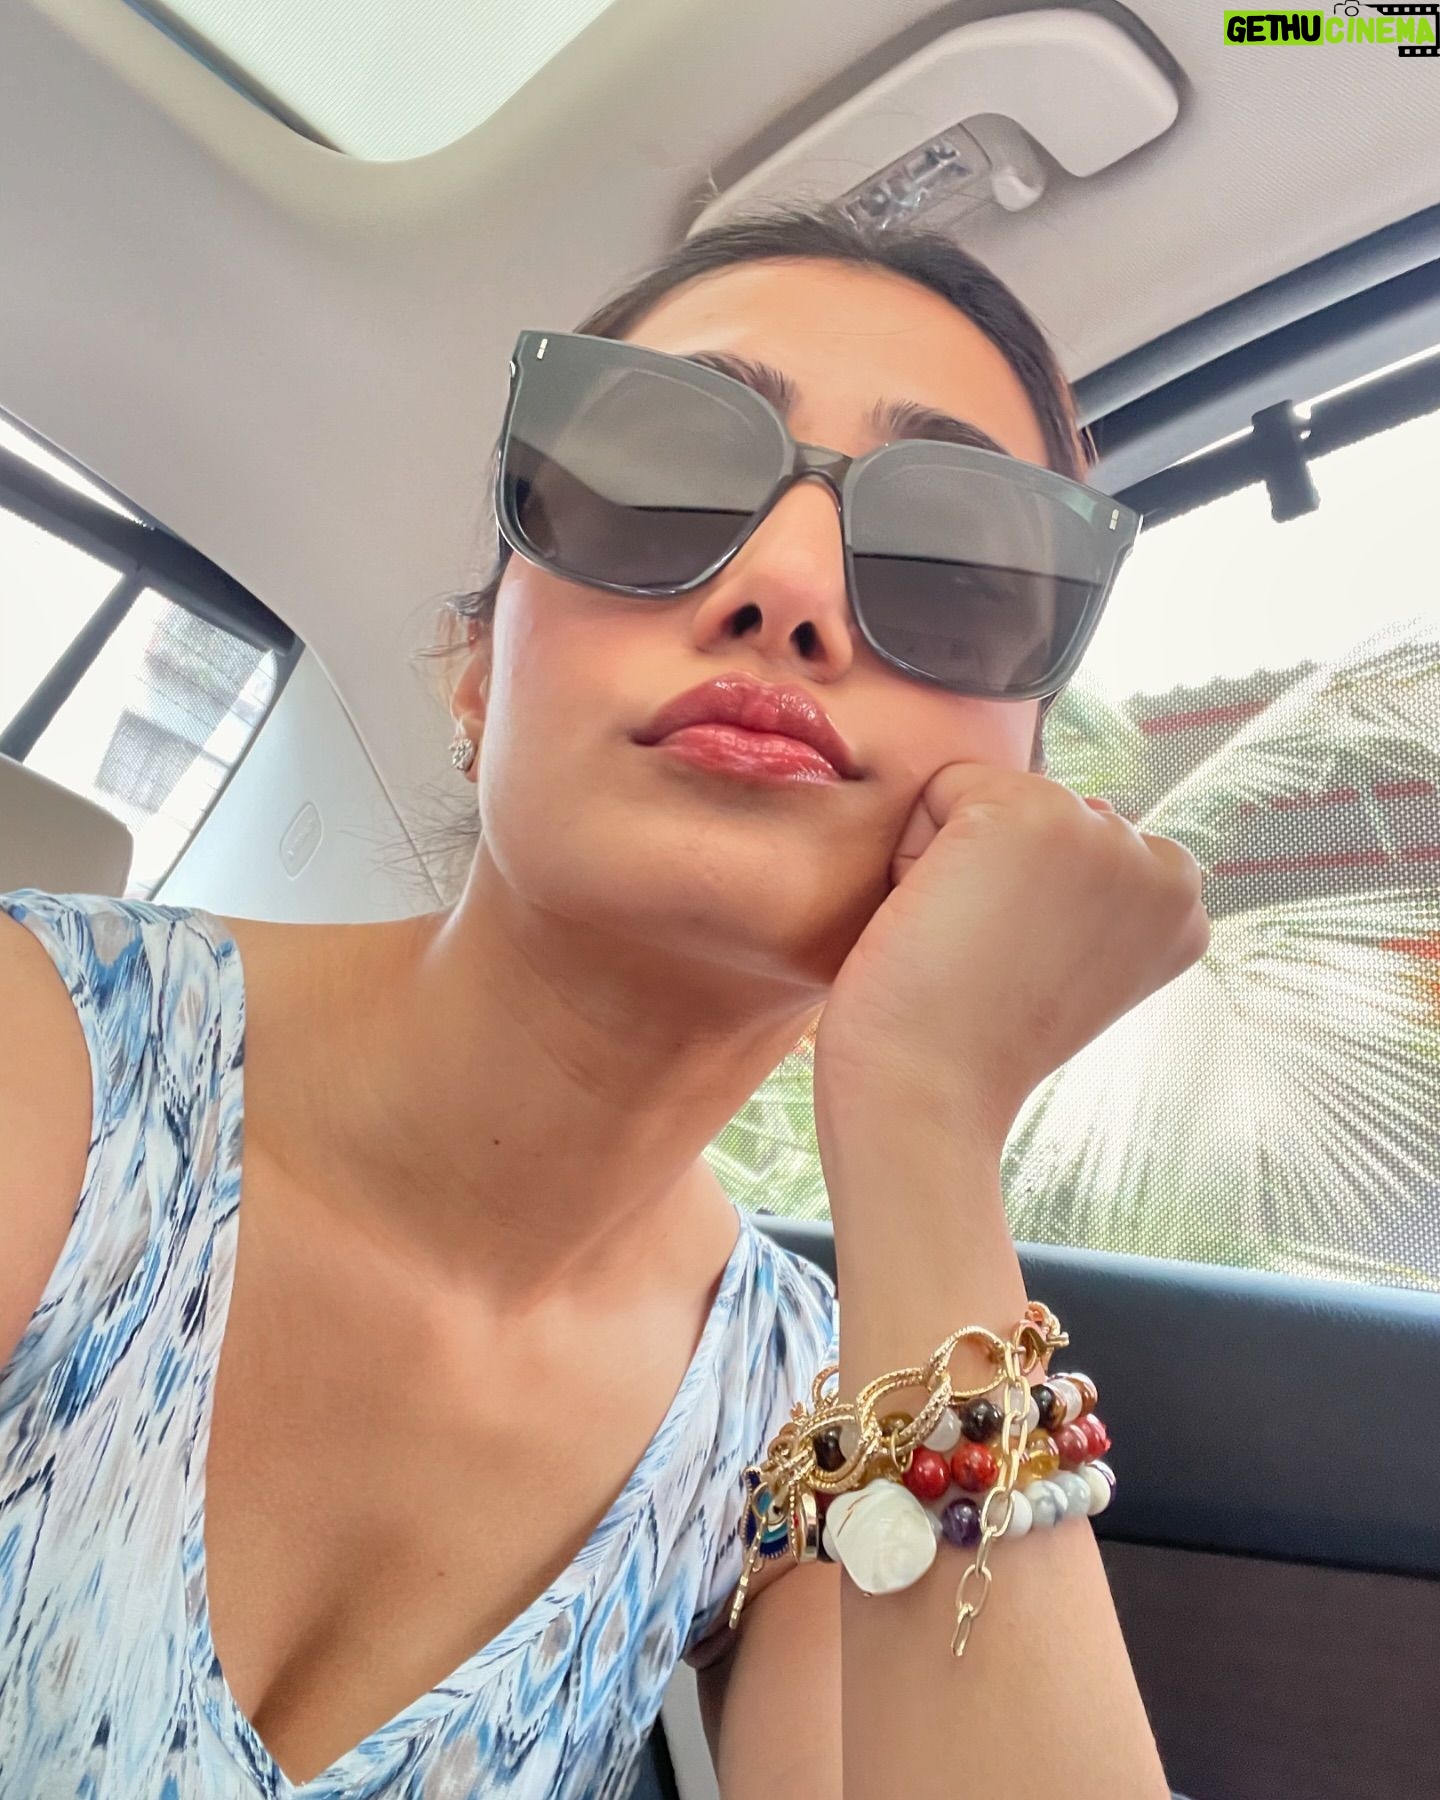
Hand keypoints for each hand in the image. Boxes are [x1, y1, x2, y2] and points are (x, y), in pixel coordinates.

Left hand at [812, 763, 1209, 1157]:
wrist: (927, 1096)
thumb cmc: (972, 1042)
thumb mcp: (1067, 962)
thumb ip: (1090, 893)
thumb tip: (1095, 813)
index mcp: (1181, 906)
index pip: (1075, 843)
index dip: (1020, 903)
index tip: (1020, 974)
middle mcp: (1166, 863)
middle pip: (1036, 810)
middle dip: (991, 874)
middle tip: (985, 966)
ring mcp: (1105, 833)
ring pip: (989, 799)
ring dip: (950, 862)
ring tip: (961, 946)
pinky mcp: (1033, 811)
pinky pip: (941, 788)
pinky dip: (911, 852)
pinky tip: (935, 921)